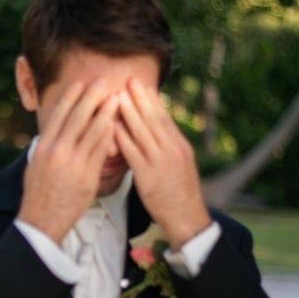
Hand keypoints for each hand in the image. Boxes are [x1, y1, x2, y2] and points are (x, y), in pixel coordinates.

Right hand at [18, 81, 118, 242]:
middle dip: (91, 98)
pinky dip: (109, 136)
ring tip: (116, 99)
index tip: (80, 84)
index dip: (71, 98)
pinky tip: (117, 125)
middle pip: (77, 119)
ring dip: (106, 113)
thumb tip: (52, 130)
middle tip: (103, 82)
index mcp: (44, 147)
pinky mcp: (88, 177)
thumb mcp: (36, 164)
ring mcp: (73, 164)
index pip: (58, 116)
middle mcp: (58, 152)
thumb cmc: (39, 192)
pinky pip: (101, 152)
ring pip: (92, 132)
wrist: (42, 219)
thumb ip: (46, 146)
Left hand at [115, 78, 210, 248]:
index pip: (165, 118)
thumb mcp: (180, 165)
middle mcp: (172, 150)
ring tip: (118, 96)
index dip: (152, 101)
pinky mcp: (147, 176)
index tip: (142, 86)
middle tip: (129, 80)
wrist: (187, 217)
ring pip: (143, 132)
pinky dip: (122, 138)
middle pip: (154, 119)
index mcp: (180, 146)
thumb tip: (157, 132)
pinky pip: (132, 153)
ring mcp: (160, 162)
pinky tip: (111, 126)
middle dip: (141, 98)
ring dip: (129, 112)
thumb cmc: (180, 194)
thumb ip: (168, 147)